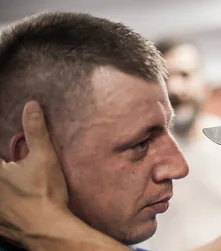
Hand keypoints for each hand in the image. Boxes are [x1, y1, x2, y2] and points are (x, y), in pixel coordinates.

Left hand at [0, 101, 68, 241]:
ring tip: (12, 184)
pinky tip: (10, 205)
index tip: (6, 158)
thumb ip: (36, 131)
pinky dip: (3, 209)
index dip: (3, 157)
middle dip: (4, 168)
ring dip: (5, 186)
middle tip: (11, 166)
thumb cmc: (45, 193)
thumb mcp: (44, 157)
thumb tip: (31, 106)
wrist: (48, 230)